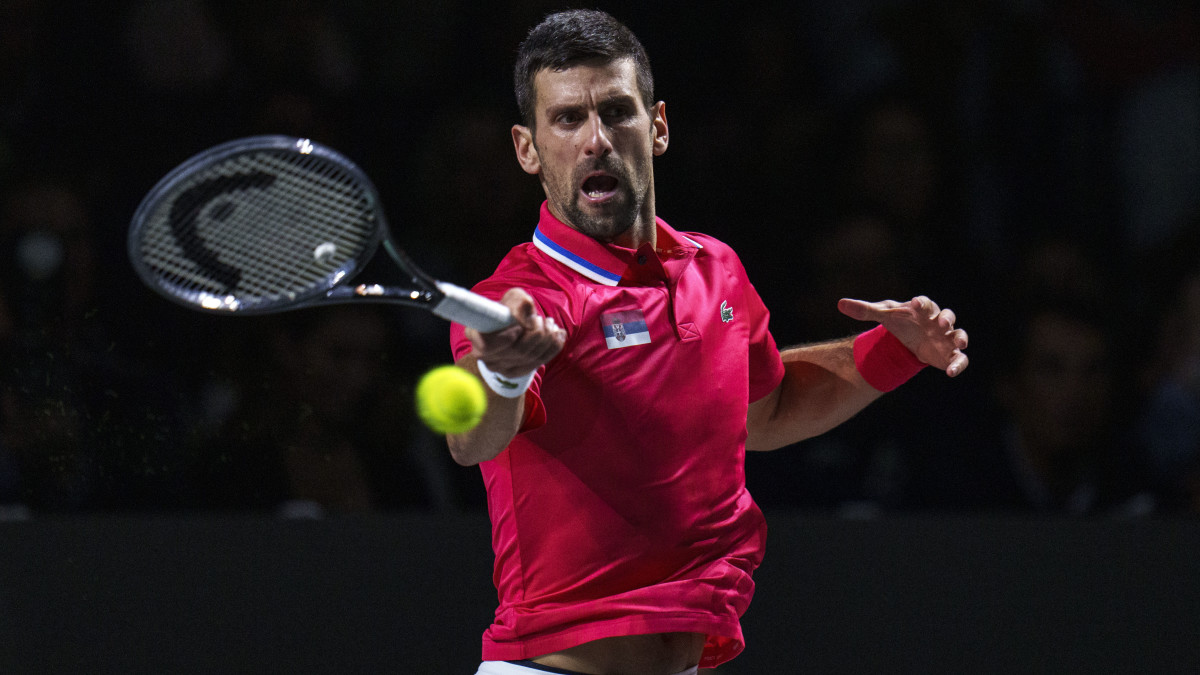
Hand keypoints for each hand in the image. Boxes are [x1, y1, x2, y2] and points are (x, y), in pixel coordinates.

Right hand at [465, 288, 565, 377]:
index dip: (508, 336)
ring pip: (530, 357)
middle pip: (517, 351)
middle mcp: (486, 356)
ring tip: (550, 323)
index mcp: (476, 335)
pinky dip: (553, 347)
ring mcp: (502, 368)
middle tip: (541, 319)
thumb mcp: (512, 298)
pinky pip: (540, 361)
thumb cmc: (508, 309)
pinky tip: (558, 334)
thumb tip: (529, 320)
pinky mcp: (518, 372)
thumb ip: (519, 302)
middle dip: (536, 333)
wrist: (511, 326)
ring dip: (547, 338)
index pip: (488, 344)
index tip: (521, 325)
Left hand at [838, 296, 968, 376]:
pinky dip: (958, 365)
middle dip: (947, 318)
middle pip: (947, 316)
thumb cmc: (899, 322)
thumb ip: (864, 310)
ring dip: (961, 338)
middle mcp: (938, 321)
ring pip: (959, 335)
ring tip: (960, 343)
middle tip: (942, 322)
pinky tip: (951, 373)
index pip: (924, 303)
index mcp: (922, 309)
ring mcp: (946, 338)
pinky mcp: (949, 354)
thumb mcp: (883, 316)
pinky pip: (959, 359)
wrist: (908, 340)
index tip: (916, 304)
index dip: (922, 303)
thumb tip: (840, 304)